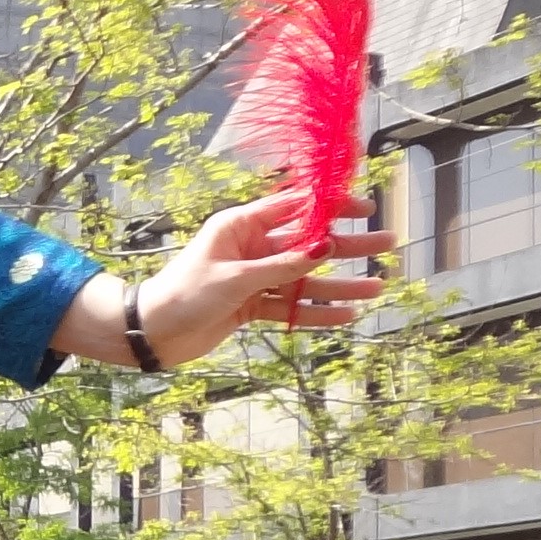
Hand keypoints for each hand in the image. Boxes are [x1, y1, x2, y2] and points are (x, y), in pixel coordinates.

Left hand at [121, 191, 388, 367]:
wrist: (153, 333)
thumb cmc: (184, 294)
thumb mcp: (236, 278)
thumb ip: (282, 267)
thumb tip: (325, 248)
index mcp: (241, 226)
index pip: (295, 208)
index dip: (331, 206)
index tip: (364, 208)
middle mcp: (250, 247)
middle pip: (308, 243)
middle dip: (347, 246)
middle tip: (387, 243)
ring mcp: (253, 277)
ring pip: (304, 279)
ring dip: (339, 284)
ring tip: (377, 287)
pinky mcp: (251, 305)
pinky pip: (290, 306)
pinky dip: (316, 312)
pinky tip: (347, 315)